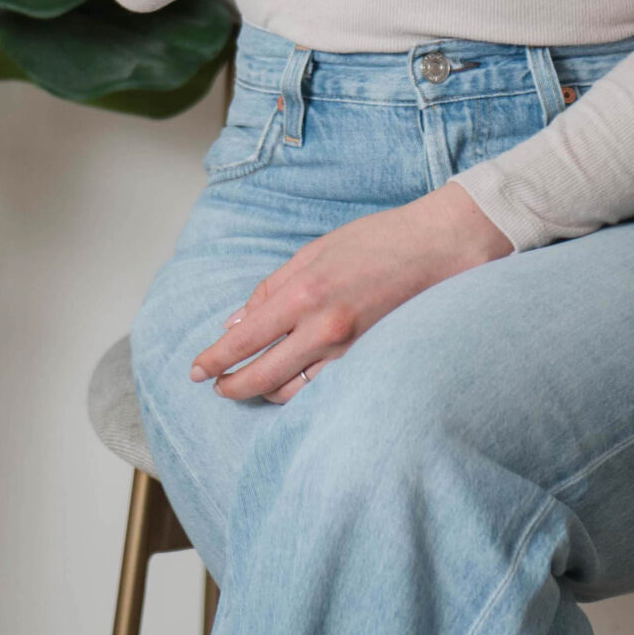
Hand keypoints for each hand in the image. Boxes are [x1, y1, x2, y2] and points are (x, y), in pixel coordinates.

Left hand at [189, 181, 514, 403]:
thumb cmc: (375, 241)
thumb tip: (235, 324)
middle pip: (262, 377)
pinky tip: (288, 386)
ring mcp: (349, 352)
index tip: (196, 371)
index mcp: (303, 293)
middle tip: (216, 388)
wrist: (437, 248)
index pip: (245, 339)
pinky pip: (324, 391)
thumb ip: (271, 289)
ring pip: (292, 392)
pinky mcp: (369, 364)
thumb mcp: (313, 251)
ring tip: (249, 386)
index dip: (215, 359)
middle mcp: (323, 329)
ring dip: (264, 393)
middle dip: (232, 387)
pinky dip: (300, 392)